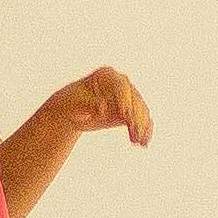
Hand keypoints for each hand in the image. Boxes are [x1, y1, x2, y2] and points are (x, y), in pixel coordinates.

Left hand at [35, 66, 152, 150]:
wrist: (75, 109)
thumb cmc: (73, 102)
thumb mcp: (78, 102)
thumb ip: (91, 104)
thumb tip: (103, 109)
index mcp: (107, 74)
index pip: (121, 86)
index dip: (124, 100)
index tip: (125, 114)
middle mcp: (122, 82)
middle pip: (134, 99)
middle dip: (136, 117)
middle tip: (135, 132)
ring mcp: (129, 96)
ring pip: (140, 111)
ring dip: (142, 126)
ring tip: (139, 142)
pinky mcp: (132, 110)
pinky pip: (141, 120)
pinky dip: (144, 131)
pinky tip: (144, 143)